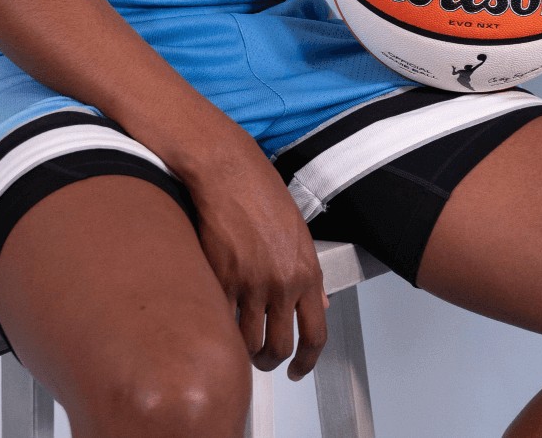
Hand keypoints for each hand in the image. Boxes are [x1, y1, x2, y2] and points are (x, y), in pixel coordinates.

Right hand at [188, 134, 328, 379]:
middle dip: (271, 361)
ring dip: (244, 350)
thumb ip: (309, 273)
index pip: (316, 333)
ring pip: (250, 341)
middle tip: (262, 360)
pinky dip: (220, 328)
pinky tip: (219, 323)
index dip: (307, 361)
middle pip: (280, 346)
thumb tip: (322, 304)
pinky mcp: (221, 278)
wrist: (228, 170)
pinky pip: (223, 321)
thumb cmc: (261, 193)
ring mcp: (252, 283)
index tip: (298, 371)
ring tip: (239, 345)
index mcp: (307, 272)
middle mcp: (283, 282)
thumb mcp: (298, 232)